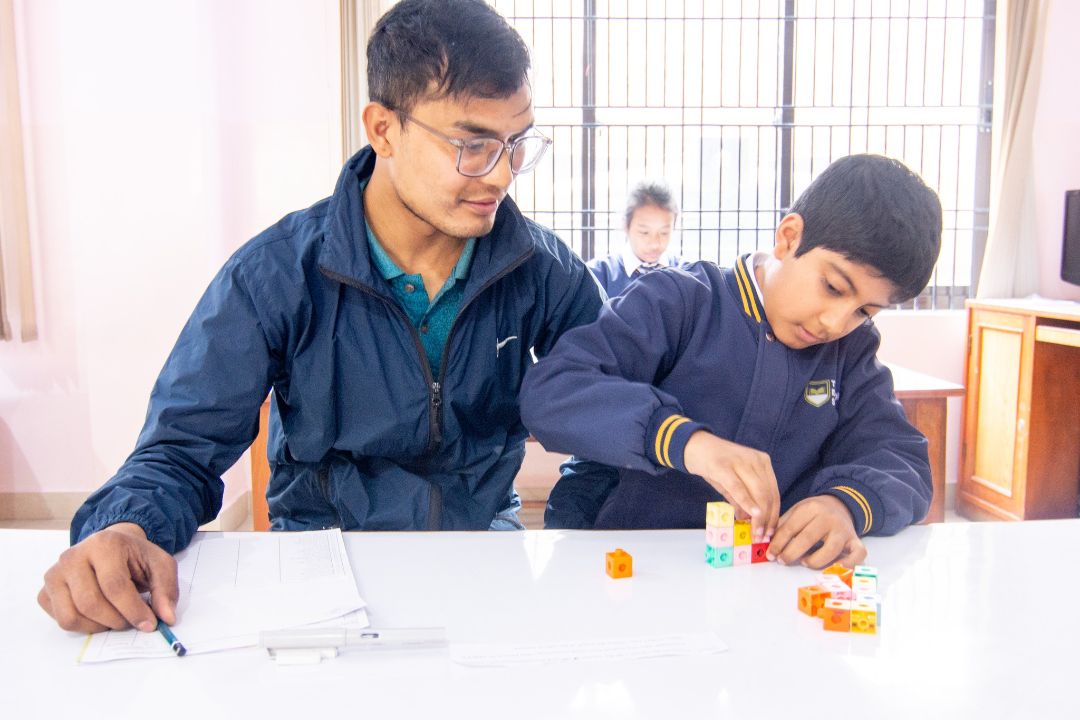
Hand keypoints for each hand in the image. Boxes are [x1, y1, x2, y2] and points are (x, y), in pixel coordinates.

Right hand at [38, 522, 178, 633]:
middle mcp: (72, 556)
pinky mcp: (45, 591)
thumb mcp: (160, 565)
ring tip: (116, 618)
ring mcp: (54, 574)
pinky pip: (60, 620)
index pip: (114, 586)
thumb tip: (166, 617)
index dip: (133, 610)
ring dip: (98, 626)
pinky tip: (99, 615)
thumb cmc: (135, 557)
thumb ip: (166, 589)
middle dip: (116, 620)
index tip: (149, 624)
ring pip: (71, 616)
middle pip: (90, 604)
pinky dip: (82, 626)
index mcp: (103, 544)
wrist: (110, 547)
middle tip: (131, 622)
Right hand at [683, 430, 779, 542]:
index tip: (770, 533)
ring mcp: (740, 461)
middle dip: (768, 519)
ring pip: (758, 492)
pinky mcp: (723, 466)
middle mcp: (756, 460)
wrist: (693, 445)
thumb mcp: (731, 482)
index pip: (773, 492)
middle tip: (762, 537)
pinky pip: (739, 487)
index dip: (774, 515)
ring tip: (755, 532)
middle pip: (768, 494)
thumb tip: (748, 520)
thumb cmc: (714, 464)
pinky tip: (749, 515)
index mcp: (762, 462)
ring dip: (759, 516)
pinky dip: (746, 502)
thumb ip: (740, 499)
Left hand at [767, 495, 866, 568]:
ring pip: (830, 551)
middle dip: (790, 553)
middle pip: (807, 539)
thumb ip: (784, 524)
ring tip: (804, 562)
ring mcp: (844, 531)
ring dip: (814, 561)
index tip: (770, 554)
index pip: (790, 528)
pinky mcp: (856, 541)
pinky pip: (857, 555)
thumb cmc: (815, 513)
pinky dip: (847, 565)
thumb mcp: (798, 510)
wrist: (841, 505)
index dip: (777, 543)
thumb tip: (766, 542)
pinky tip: (833, 568)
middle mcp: (829, 518)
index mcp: (812, 508)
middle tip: (781, 561)